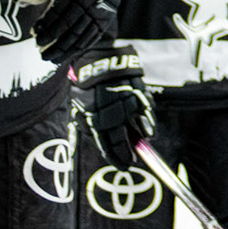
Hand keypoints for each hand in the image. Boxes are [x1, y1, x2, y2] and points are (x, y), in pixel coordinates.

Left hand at [25, 0, 128, 64]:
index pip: (60, 12)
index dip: (47, 26)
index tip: (35, 33)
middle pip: (72, 25)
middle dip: (56, 42)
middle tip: (42, 54)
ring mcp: (104, 2)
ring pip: (86, 31)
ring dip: (70, 47)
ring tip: (55, 57)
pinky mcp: (111, 6)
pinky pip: (99, 30)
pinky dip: (86, 43)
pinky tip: (74, 51)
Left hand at [72, 49, 155, 168]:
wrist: (97, 63)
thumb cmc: (86, 90)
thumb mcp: (77, 110)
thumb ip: (81, 132)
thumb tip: (79, 154)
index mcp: (94, 119)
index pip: (106, 145)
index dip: (117, 158)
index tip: (124, 165)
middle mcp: (110, 112)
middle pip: (121, 138)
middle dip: (128, 152)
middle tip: (134, 160)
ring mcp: (125, 101)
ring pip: (137, 124)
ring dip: (142, 135)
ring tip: (146, 141)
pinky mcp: (137, 90)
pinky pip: (146, 109)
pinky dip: (149, 119)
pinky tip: (150, 127)